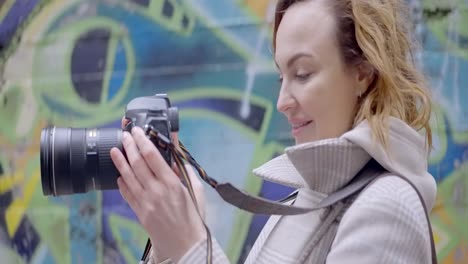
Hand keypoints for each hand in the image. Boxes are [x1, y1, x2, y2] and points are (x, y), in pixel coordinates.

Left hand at [110, 118, 206, 261]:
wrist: (185, 244)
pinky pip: (126, 194)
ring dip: (120, 161)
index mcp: (172, 183)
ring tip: (114, 150)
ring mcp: (145, 202)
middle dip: (129, 146)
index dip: (142, 140)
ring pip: (127, 176)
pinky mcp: (139, 212)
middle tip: (125, 135)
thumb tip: (176, 155)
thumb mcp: (195, 190)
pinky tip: (119, 175)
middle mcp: (156, 191)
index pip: (152, 156)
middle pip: (137, 163)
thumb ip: (185, 171)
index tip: (138, 131)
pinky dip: (122, 182)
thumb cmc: (193, 217)